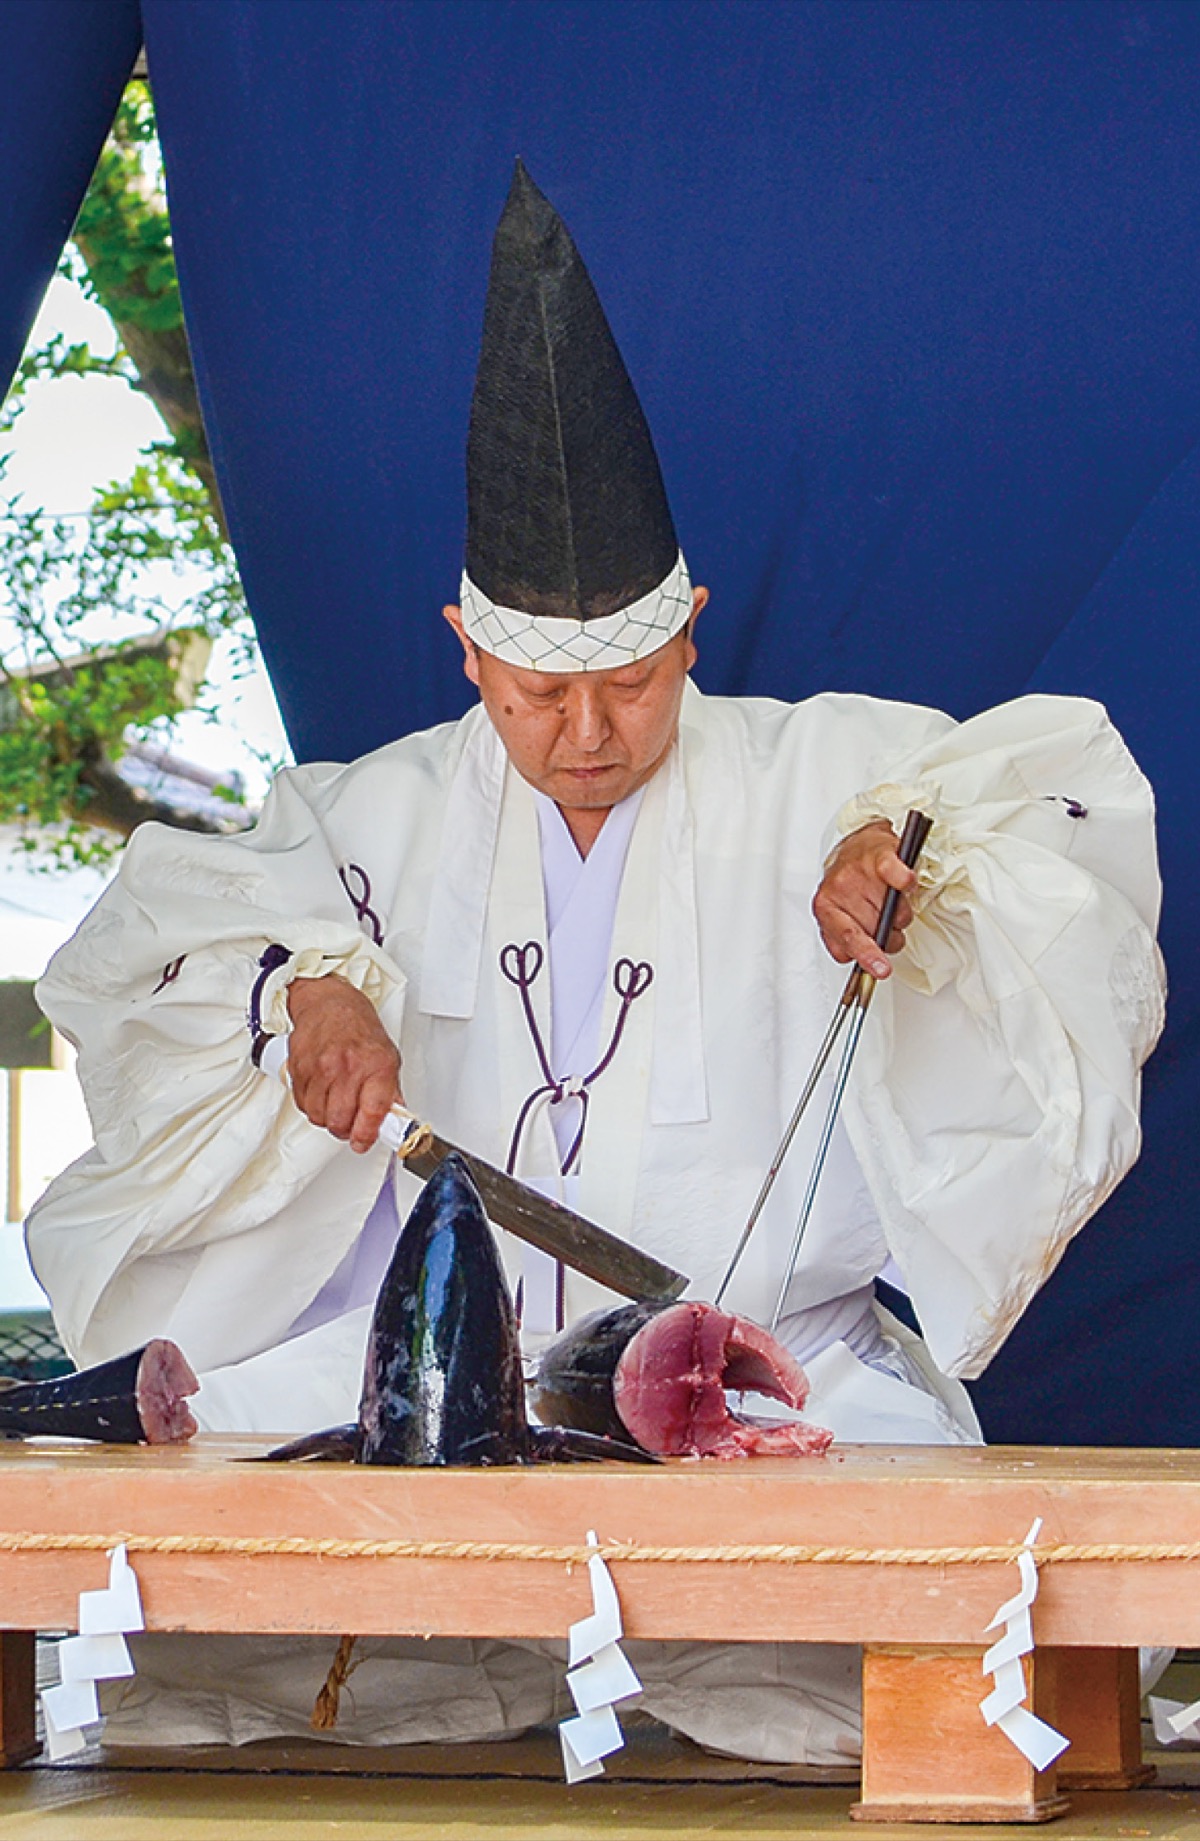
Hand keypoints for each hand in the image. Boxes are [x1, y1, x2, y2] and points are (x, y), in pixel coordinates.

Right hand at [286, 974, 401, 1152]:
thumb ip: (390, 1092)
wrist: (328, 1003)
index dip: (367, 1135)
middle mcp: (347, 1067)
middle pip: (340, 1121)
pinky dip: (311, 1106)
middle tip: (350, 1124)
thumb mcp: (387, 1057)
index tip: (363, 1142)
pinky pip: (302, 1104)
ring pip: (318, 1117)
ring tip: (336, 1105)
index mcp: (376, 1065)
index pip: (372, 1113)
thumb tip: (395, 1120)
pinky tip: (321, 1093)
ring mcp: (320, 1068)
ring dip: (327, 1119)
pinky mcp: (299, 1068)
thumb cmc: (358, 1028)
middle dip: (345, 1130)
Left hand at [812, 821, 915, 978]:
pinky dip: (904, 882)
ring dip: (901, 914)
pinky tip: (905, 882)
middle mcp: (838, 888)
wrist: (857, 846)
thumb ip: (847, 942)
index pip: (847, 937)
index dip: (867, 954)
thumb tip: (870, 963)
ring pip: (895, 911)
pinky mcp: (880, 854)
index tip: (881, 968)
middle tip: (886, 924)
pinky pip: (896, 874)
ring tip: (892, 903)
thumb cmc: (849, 886)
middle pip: (877, 928)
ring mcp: (858, 870)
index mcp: (825, 908)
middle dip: (889, 935)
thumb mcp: (839, 917)